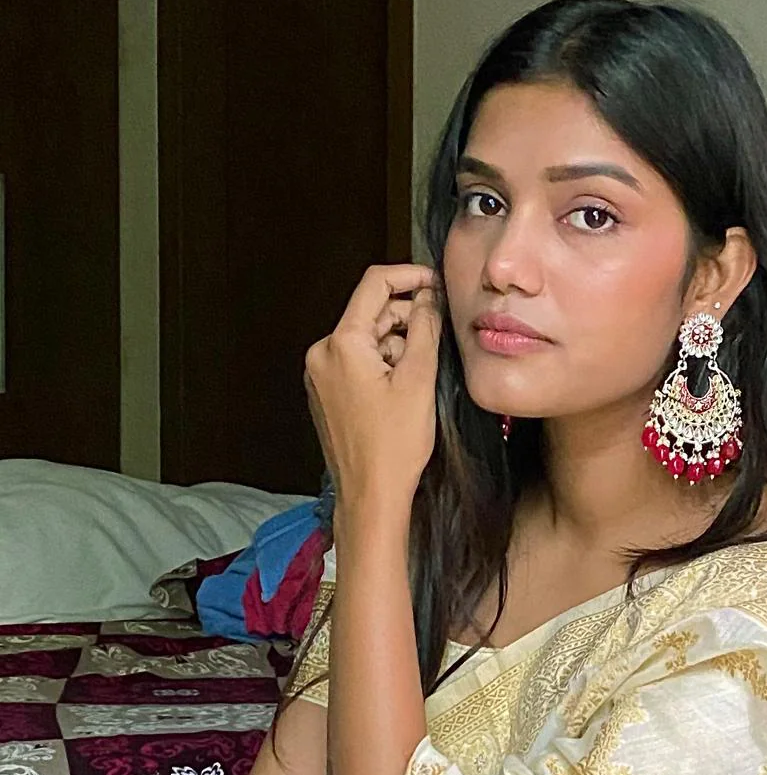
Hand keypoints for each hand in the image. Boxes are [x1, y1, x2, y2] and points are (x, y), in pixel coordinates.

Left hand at [305, 264, 442, 516]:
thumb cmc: (394, 446)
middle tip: (438, 336)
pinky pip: (356, 363)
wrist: (370, 496)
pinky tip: (403, 391)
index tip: (436, 284)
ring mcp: (320, 375)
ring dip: (396, 346)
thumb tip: (428, 296)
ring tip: (421, 377)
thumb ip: (424, 329)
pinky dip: (382, 365)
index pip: (374, 285)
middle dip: (405, 318)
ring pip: (366, 340)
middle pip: (369, 313)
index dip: (409, 277)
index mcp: (341, 343)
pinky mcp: (326, 394)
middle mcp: (322, 353)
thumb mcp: (419, 380)